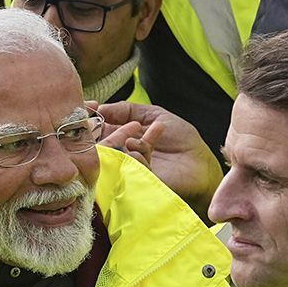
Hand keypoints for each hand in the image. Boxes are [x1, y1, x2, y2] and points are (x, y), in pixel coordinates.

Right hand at [95, 101, 222, 210]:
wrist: (199, 162)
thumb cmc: (180, 139)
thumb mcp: (153, 114)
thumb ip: (125, 109)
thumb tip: (98, 108)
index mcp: (119, 135)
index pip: (95, 127)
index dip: (89, 117)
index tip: (89, 106)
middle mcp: (117, 152)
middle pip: (94, 142)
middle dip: (95, 129)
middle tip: (99, 121)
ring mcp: (123, 167)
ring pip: (107, 152)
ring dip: (122, 137)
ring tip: (139, 129)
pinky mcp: (132, 179)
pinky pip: (126, 163)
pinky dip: (137, 149)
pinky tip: (146, 142)